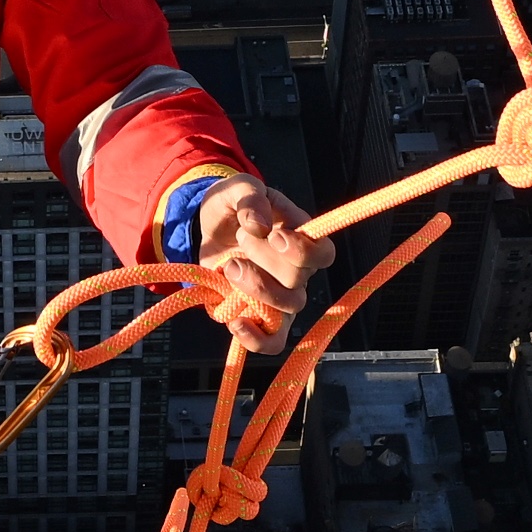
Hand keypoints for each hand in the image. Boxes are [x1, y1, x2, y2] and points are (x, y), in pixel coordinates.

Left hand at [184, 177, 327, 347]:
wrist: (208, 228)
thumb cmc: (233, 207)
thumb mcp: (237, 189)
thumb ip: (250, 197)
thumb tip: (259, 224)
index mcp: (302, 238)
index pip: (323, 254)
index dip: (302, 251)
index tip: (274, 235)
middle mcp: (298, 273)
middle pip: (299, 281)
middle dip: (265, 261)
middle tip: (242, 240)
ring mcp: (280, 298)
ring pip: (288, 310)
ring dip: (256, 290)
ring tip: (230, 268)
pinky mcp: (259, 317)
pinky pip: (272, 341)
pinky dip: (256, 339)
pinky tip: (236, 322)